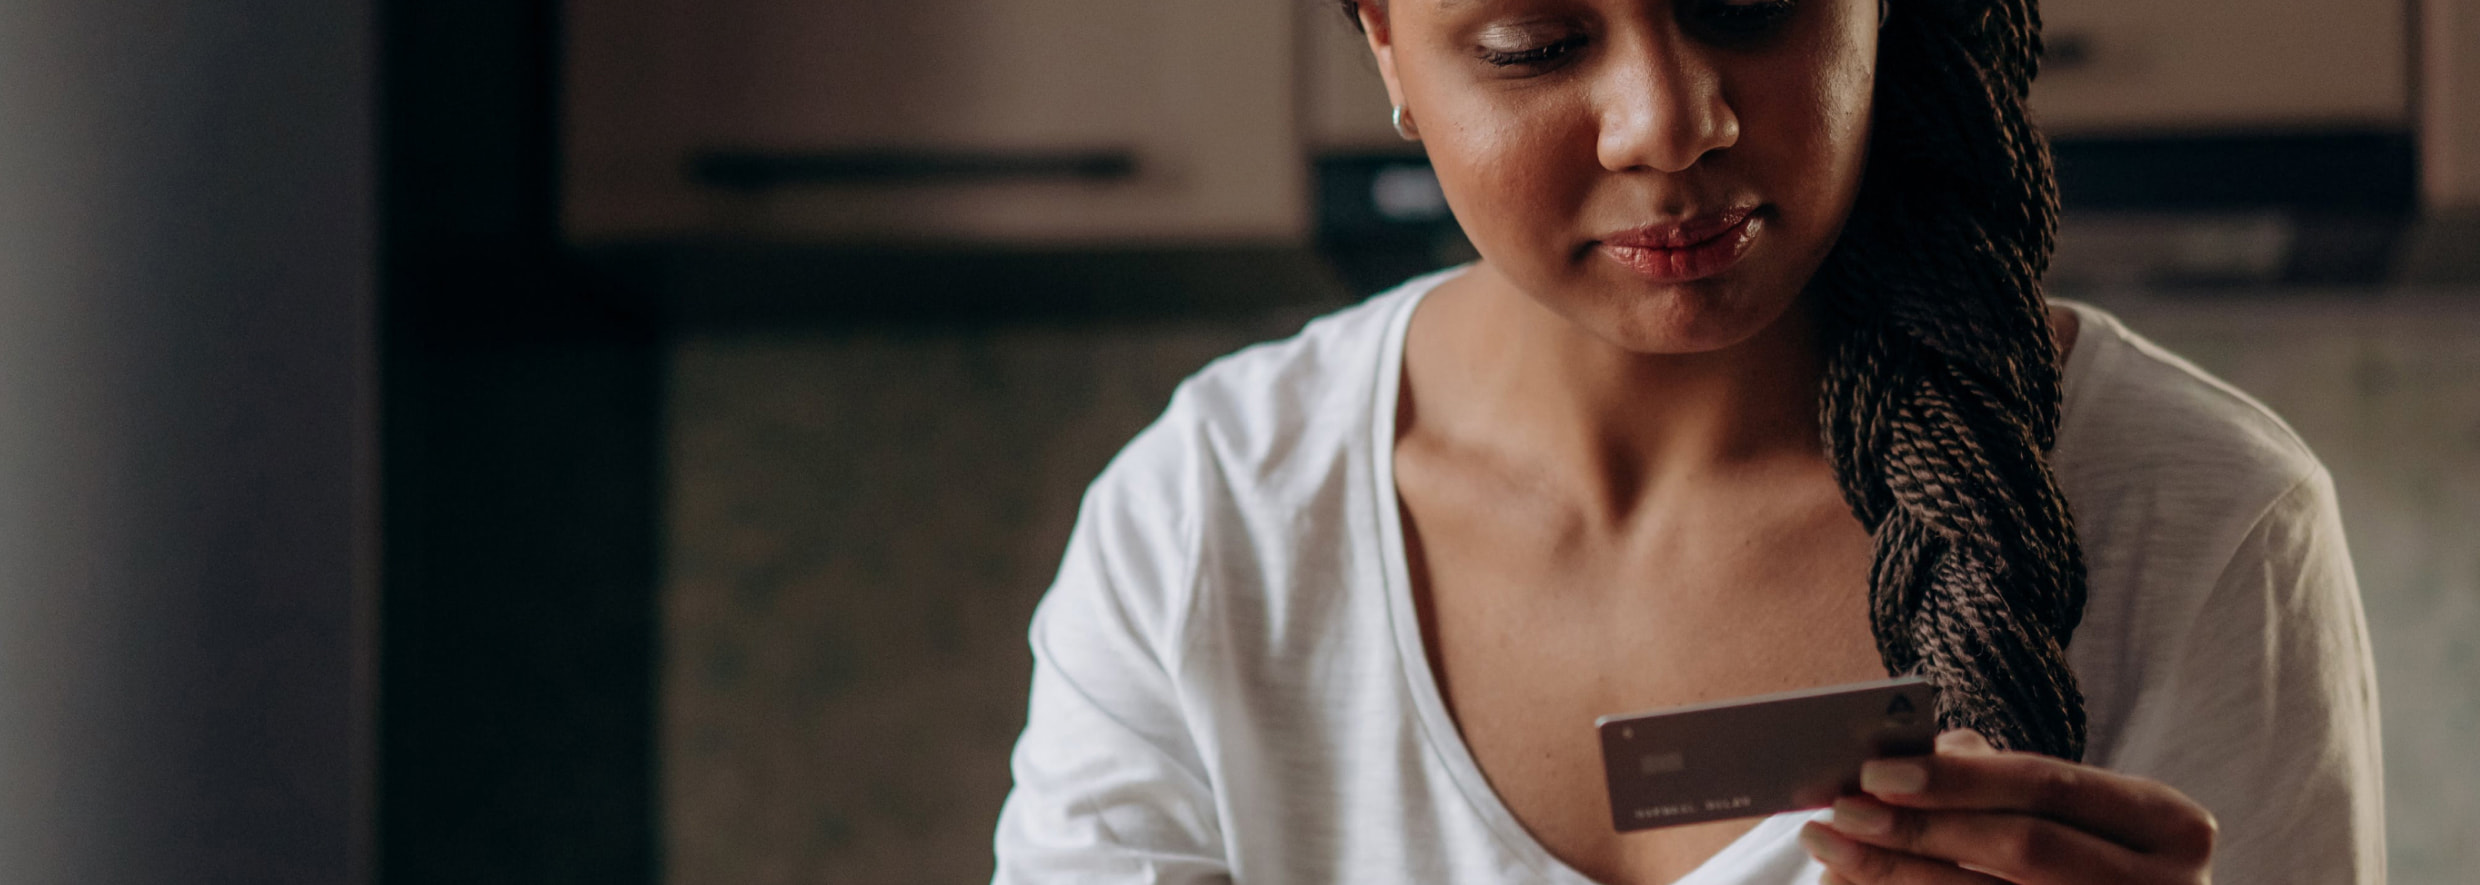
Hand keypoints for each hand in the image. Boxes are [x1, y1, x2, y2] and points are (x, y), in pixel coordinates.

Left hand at [1797, 729, 2216, 883]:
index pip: (2048, 786)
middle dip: (1921, 830)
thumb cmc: (2098, 862)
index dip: (1958, 779)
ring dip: (1900, 878)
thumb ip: (2008, 780)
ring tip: (1833, 857)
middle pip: (2023, 848)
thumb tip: (1918, 749)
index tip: (1874, 773)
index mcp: (2169, 825)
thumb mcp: (2080, 816)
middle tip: (1838, 815)